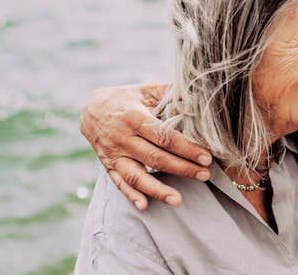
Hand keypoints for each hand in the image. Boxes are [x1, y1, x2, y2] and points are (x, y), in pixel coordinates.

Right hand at [80, 84, 212, 209]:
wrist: (92, 109)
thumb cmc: (127, 99)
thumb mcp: (146, 90)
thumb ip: (169, 93)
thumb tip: (195, 97)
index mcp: (134, 117)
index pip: (164, 136)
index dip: (186, 148)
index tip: (206, 157)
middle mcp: (123, 138)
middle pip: (155, 158)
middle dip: (182, 168)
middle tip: (204, 175)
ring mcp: (114, 154)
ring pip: (136, 175)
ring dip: (157, 189)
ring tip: (177, 200)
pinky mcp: (108, 166)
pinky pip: (119, 183)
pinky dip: (131, 196)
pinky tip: (145, 206)